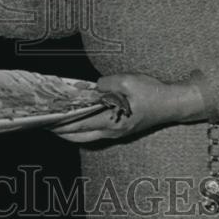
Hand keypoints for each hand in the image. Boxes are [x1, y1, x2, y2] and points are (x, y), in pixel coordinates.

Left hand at [52, 73, 207, 142]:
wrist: (173, 104)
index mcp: (112, 121)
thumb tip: (89, 88)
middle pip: (78, 136)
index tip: (45, 120)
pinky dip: (82, 128)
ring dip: (70, 130)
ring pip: (86, 137)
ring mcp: (116, 133)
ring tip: (56, 120)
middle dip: (60, 130)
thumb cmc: (152, 93)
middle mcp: (112, 131)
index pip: (79, 125)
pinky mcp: (120, 129)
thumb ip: (105, 84)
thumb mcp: (127, 81)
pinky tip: (75, 118)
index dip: (60, 123)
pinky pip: (95, 132)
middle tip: (44, 122)